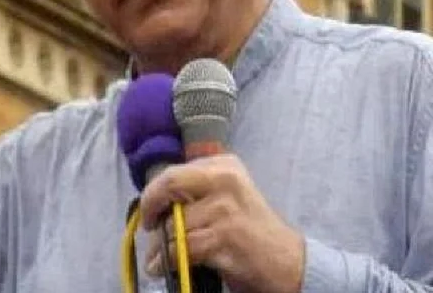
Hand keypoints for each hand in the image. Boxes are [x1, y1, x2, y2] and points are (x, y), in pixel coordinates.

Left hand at [139, 154, 304, 292]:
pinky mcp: (225, 235)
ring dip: (161, 246)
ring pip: (174, 224)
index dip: (154, 192)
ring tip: (159, 257)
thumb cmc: (250, 228)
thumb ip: (195, 192)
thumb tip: (154, 205)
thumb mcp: (226, 196)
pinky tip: (163, 267)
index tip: (150, 211)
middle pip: (170, 184)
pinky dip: (168, 261)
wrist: (285, 258)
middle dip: (150, 206)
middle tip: (147, 226)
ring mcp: (225, 207)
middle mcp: (225, 178)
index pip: (175, 172)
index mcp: (224, 164)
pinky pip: (183, 247)